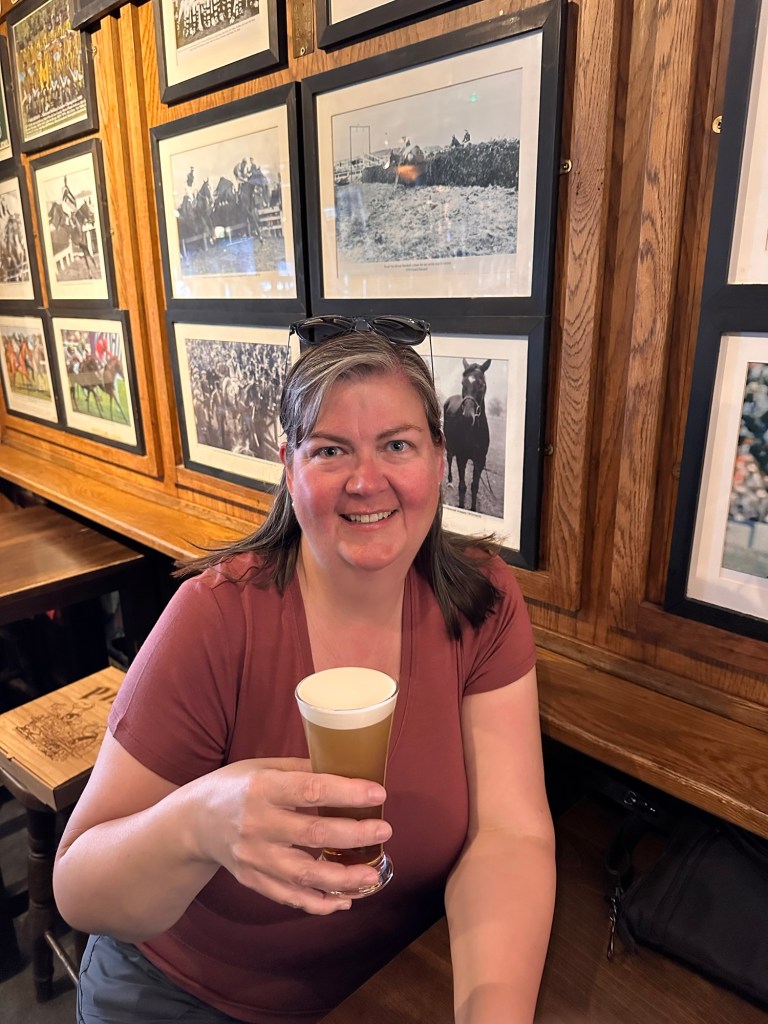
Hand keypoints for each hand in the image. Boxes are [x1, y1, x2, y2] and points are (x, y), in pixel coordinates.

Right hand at [192, 758, 391, 913]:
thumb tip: (347, 768)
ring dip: (343, 879)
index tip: (378, 792)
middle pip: (314, 834)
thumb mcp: (264, 767)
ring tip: (372, 876)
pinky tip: (344, 901)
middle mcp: (257, 825)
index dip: (347, 792)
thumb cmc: (236, 787)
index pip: (311, 790)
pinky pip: (290, 897)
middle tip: (384, 831)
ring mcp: (254, 857)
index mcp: (262, 788)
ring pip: (304, 875)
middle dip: (354, 834)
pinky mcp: (253, 880)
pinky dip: (318, 903)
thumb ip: (302, 770)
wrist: (193, 822)